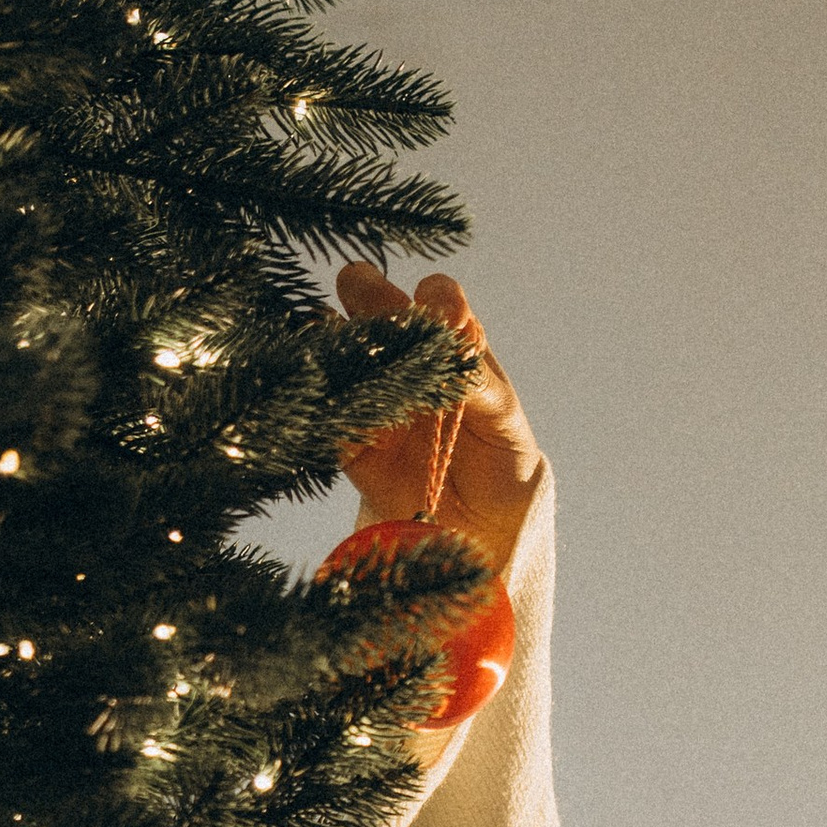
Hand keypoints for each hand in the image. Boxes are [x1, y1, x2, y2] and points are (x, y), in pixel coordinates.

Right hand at [331, 269, 543, 573]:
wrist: (480, 532)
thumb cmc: (502, 464)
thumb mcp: (504, 421)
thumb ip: (479, 382)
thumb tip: (454, 346)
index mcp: (452, 347)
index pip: (439, 301)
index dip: (433, 299)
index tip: (435, 311)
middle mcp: (409, 360)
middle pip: (380, 310)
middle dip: (370, 299)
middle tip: (362, 295)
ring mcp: (375, 394)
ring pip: (345, 350)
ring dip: (339, 341)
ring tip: (339, 341)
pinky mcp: (348, 439)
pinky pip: (328, 411)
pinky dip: (323, 398)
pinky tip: (322, 388)